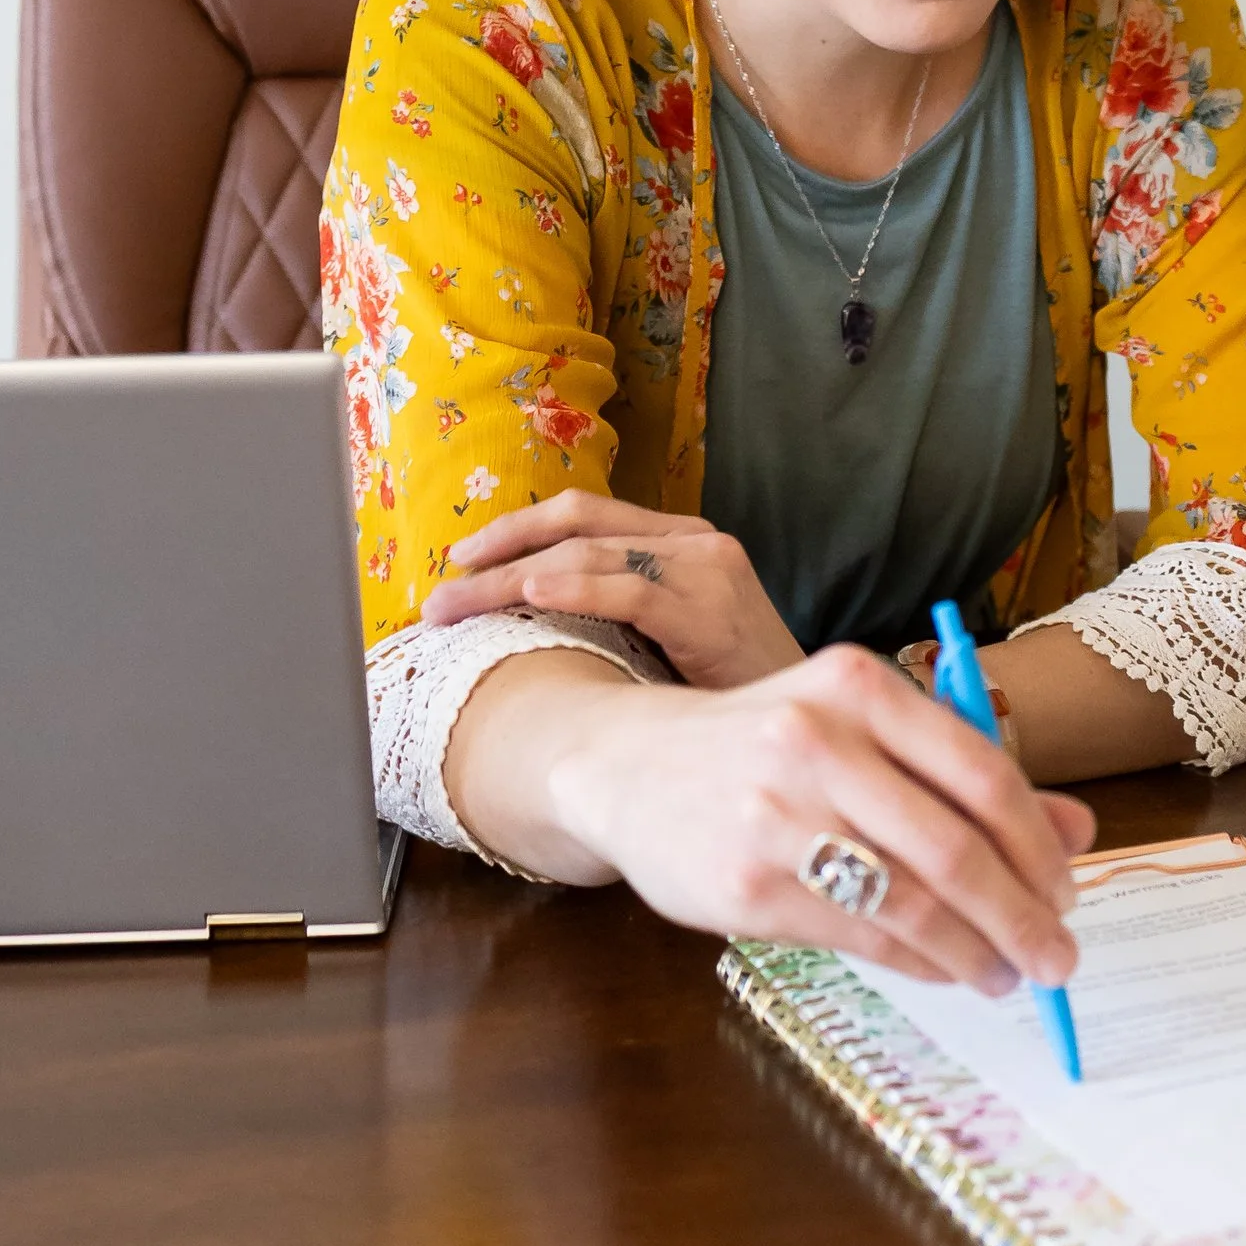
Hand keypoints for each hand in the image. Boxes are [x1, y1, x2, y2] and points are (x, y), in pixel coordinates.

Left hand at [428, 492, 801, 690]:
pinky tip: (528, 597)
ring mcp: (706, 571)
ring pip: (585, 557)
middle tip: (438, 593)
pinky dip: (572, 590)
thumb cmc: (731, 696)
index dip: (515, 530)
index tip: (460, 562)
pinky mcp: (711, 611)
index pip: (583, 515)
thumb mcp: (669, 641)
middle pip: (574, 527)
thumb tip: (528, 618)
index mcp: (681, 542)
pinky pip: (628, 591)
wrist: (807, 730)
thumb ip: (618, 615)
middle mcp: (694, 542)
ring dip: (507, 583)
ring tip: (456, 609)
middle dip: (496, 554)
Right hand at [547, 642, 1095, 995]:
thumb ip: (963, 774)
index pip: (981, 770)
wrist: (627, 766)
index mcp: (857, 685)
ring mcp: (776, 815)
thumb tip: (1076, 833)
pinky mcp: (748, 885)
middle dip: (1023, 914)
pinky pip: (862, 935)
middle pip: (955, 846)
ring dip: (978, 951)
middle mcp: (816, 739)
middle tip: (1058, 956)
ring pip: (913, 901)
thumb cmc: (763, 748)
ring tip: (1009, 974)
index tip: (1069, 891)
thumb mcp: (860, 732)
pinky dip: (921, 963)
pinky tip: (946, 970)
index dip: (1038, 844)